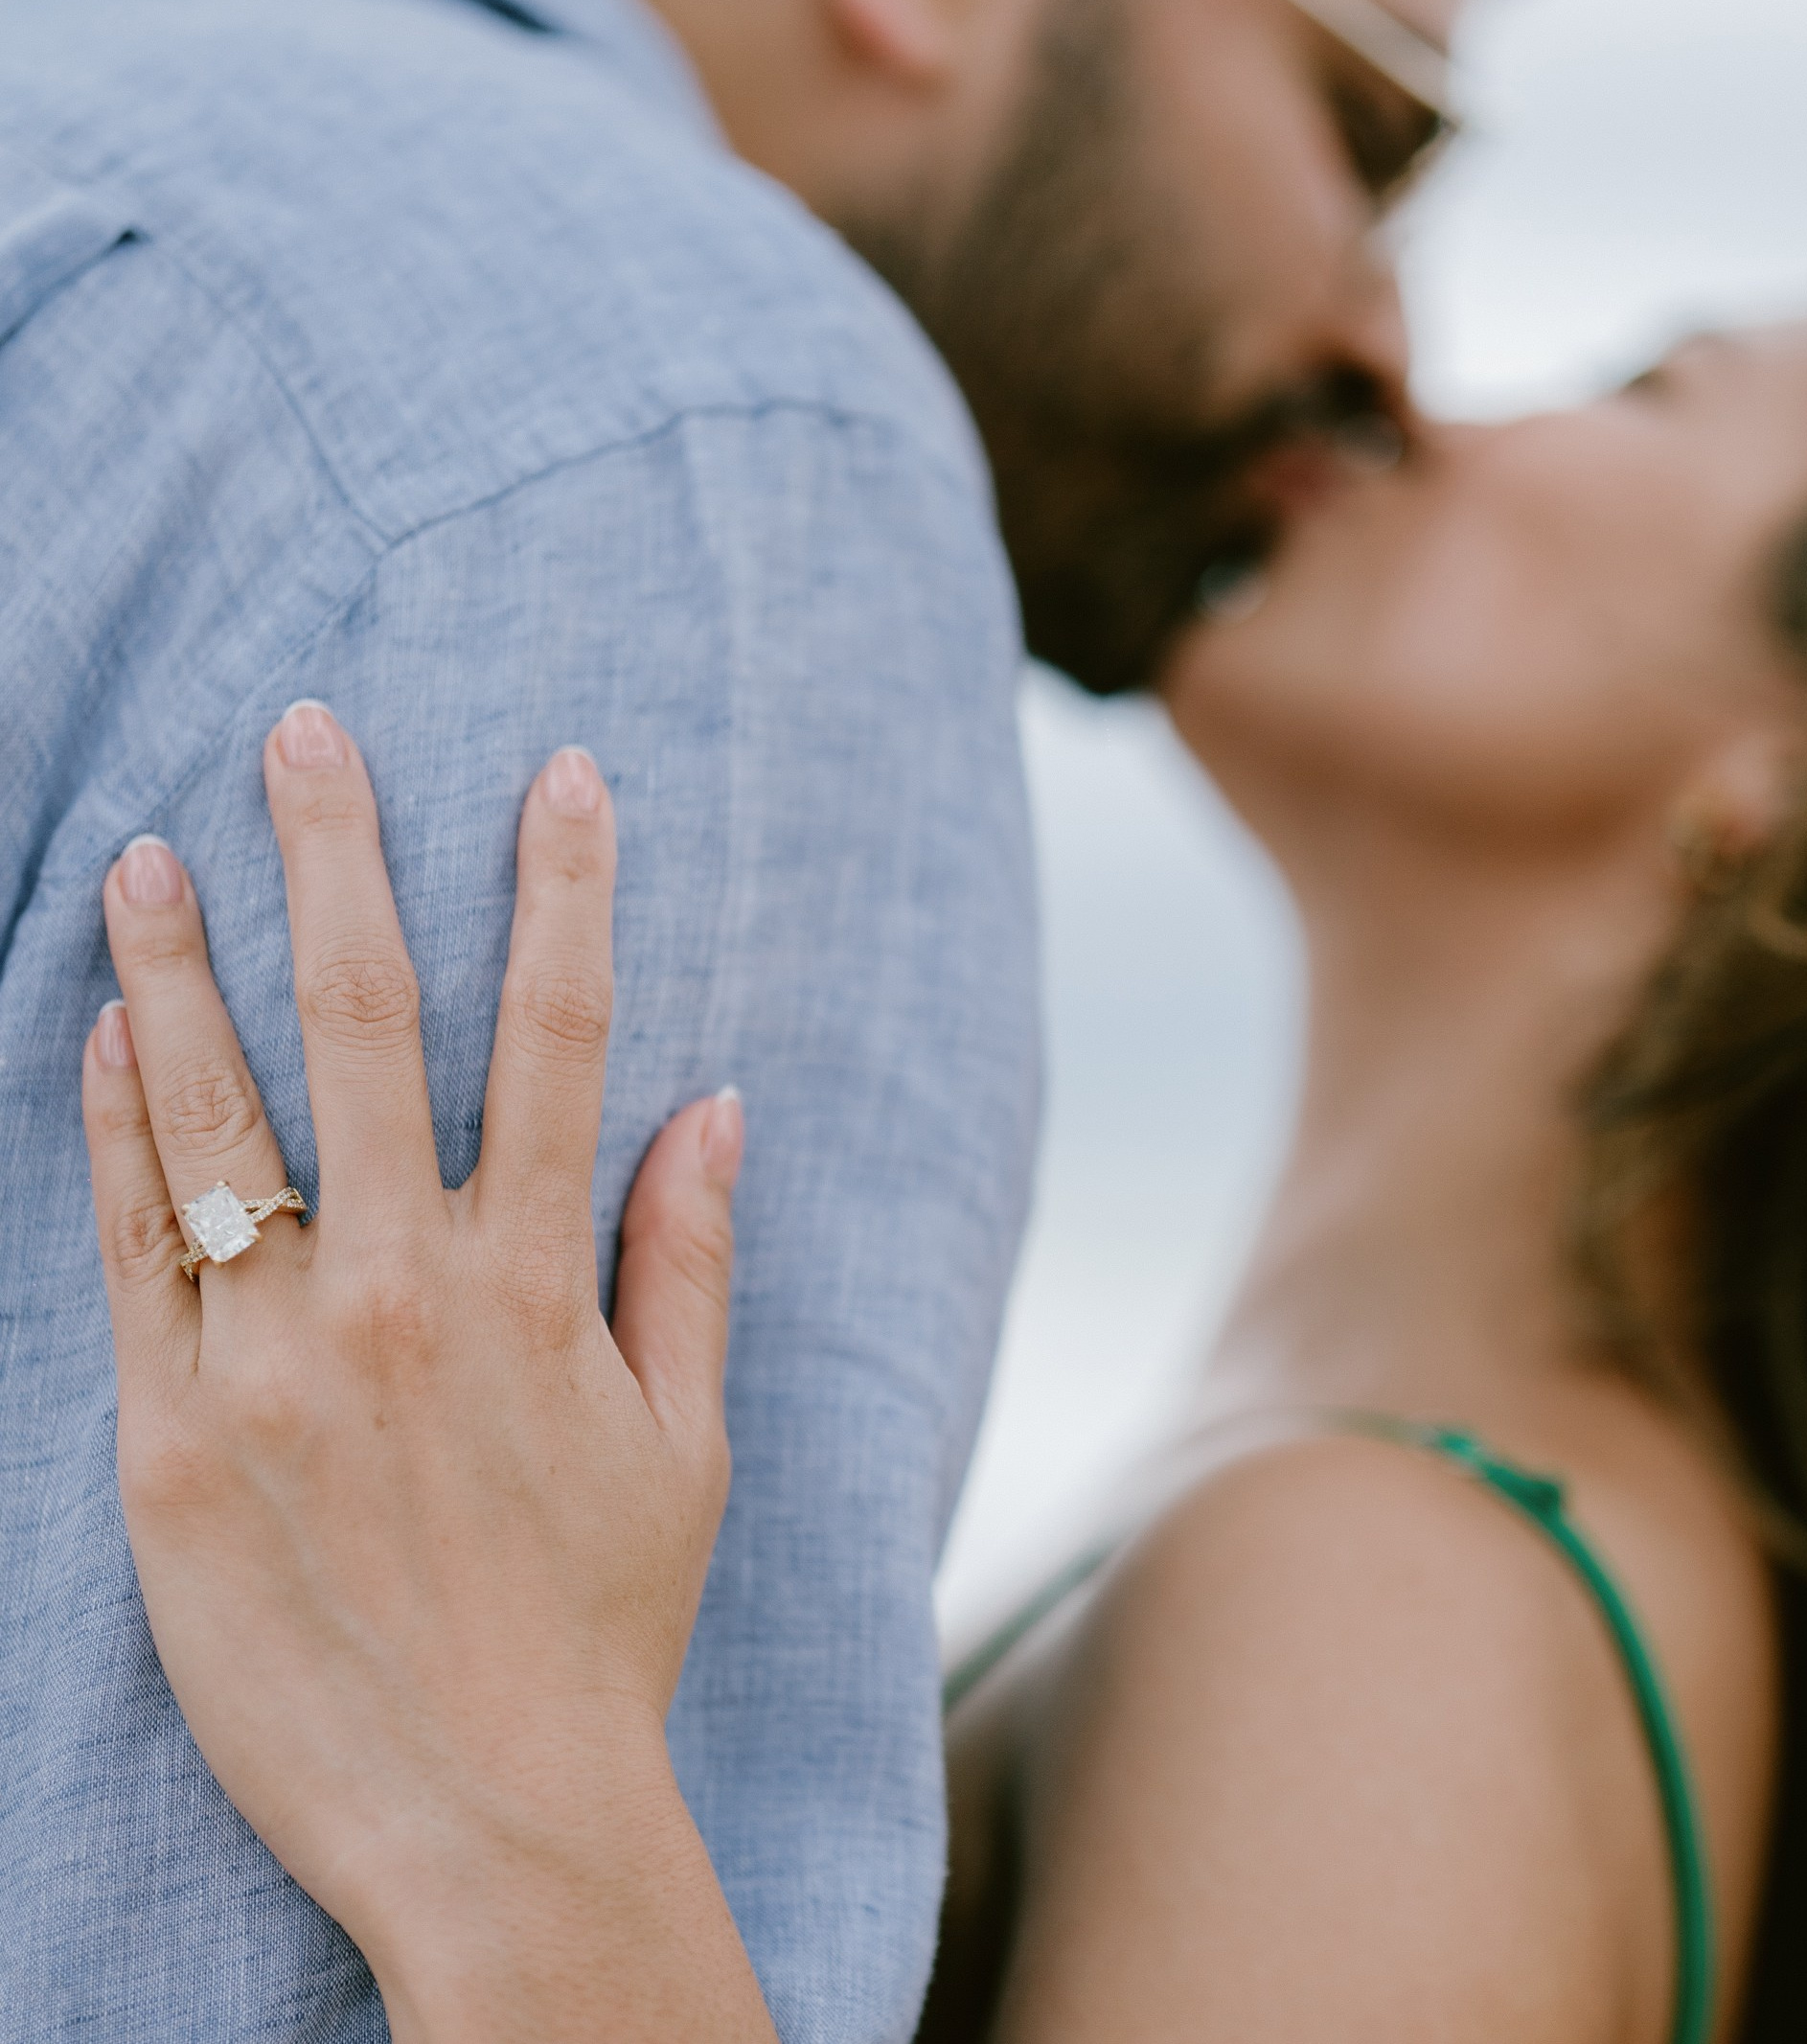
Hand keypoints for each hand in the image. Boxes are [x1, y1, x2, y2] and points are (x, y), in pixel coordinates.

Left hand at [81, 703, 775, 2042]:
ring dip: (179, 970)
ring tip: (149, 855)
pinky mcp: (166, 1442)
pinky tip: (97, 1038)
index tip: (560, 775)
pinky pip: (133, 1251)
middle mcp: (400, 1297)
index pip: (563, 1037)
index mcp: (535, 1289)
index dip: (565, 889)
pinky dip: (115, 1132)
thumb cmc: (602, 1623)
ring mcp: (270, 1363)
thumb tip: (717, 1105)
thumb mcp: (685, 1443)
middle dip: (338, 862)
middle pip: (367, 1030)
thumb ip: (688, 1259)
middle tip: (303, 735)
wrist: (485, 1818)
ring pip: (216, 1119)